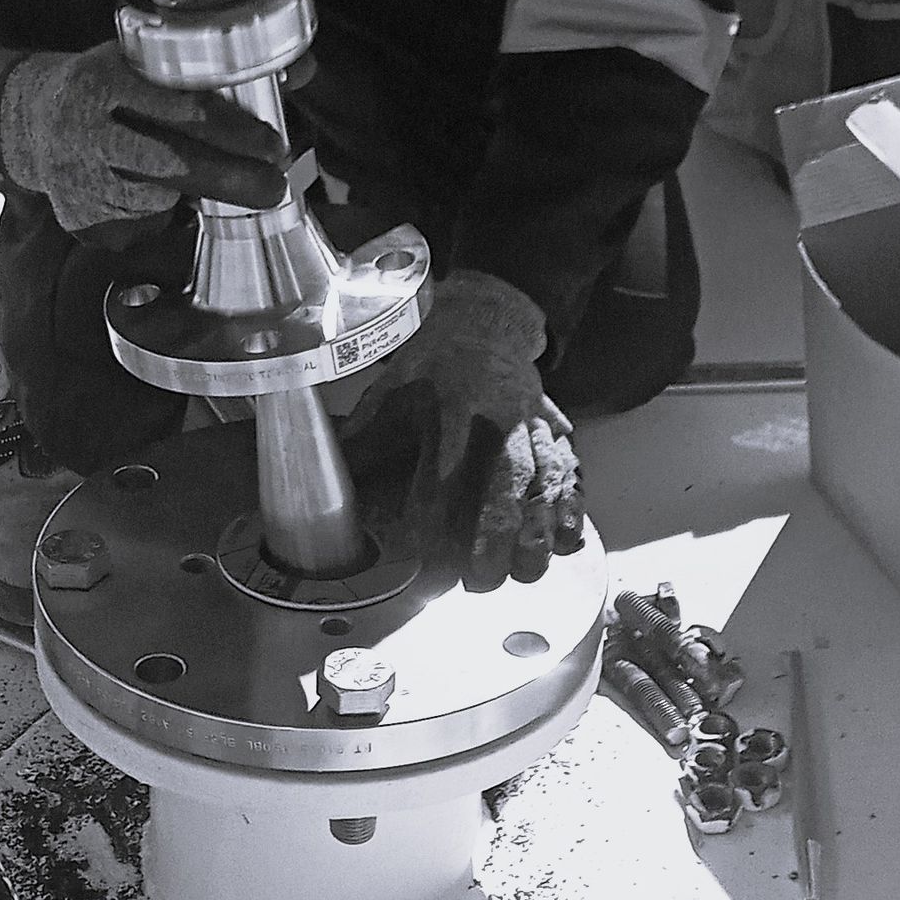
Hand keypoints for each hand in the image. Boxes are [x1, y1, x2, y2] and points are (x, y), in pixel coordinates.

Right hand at [0, 41, 289, 234]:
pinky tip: (154, 195)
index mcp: (104, 82)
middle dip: (231, 179)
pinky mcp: (77, 219)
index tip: (273, 143)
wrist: (24, 120)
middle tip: (274, 187)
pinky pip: (138, 228)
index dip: (231, 128)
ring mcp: (77, 180)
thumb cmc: (104, 84)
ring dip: (193, 199)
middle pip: (171, 165)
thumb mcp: (145, 59)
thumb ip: (217, 67)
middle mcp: (85, 132)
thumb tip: (302, 69)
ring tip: (208, 182)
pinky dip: (159, 217)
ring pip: (158, 202)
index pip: (177, 107)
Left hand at [342, 268, 582, 590]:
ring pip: (545, 475)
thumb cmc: (433, 361)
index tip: (422, 541)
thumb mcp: (393, 383)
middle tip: (483, 577)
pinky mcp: (554, 427)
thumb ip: (364, 428)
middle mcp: (500, 410)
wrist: (485, 321)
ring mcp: (533, 420)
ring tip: (532, 569)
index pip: (446, 453)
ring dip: (541, 525)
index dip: (434, 498)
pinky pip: (569, 466)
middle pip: (507, 472)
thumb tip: (327, 464)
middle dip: (498, 529)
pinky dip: (572, 504)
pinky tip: (570, 540)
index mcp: (454, 398)